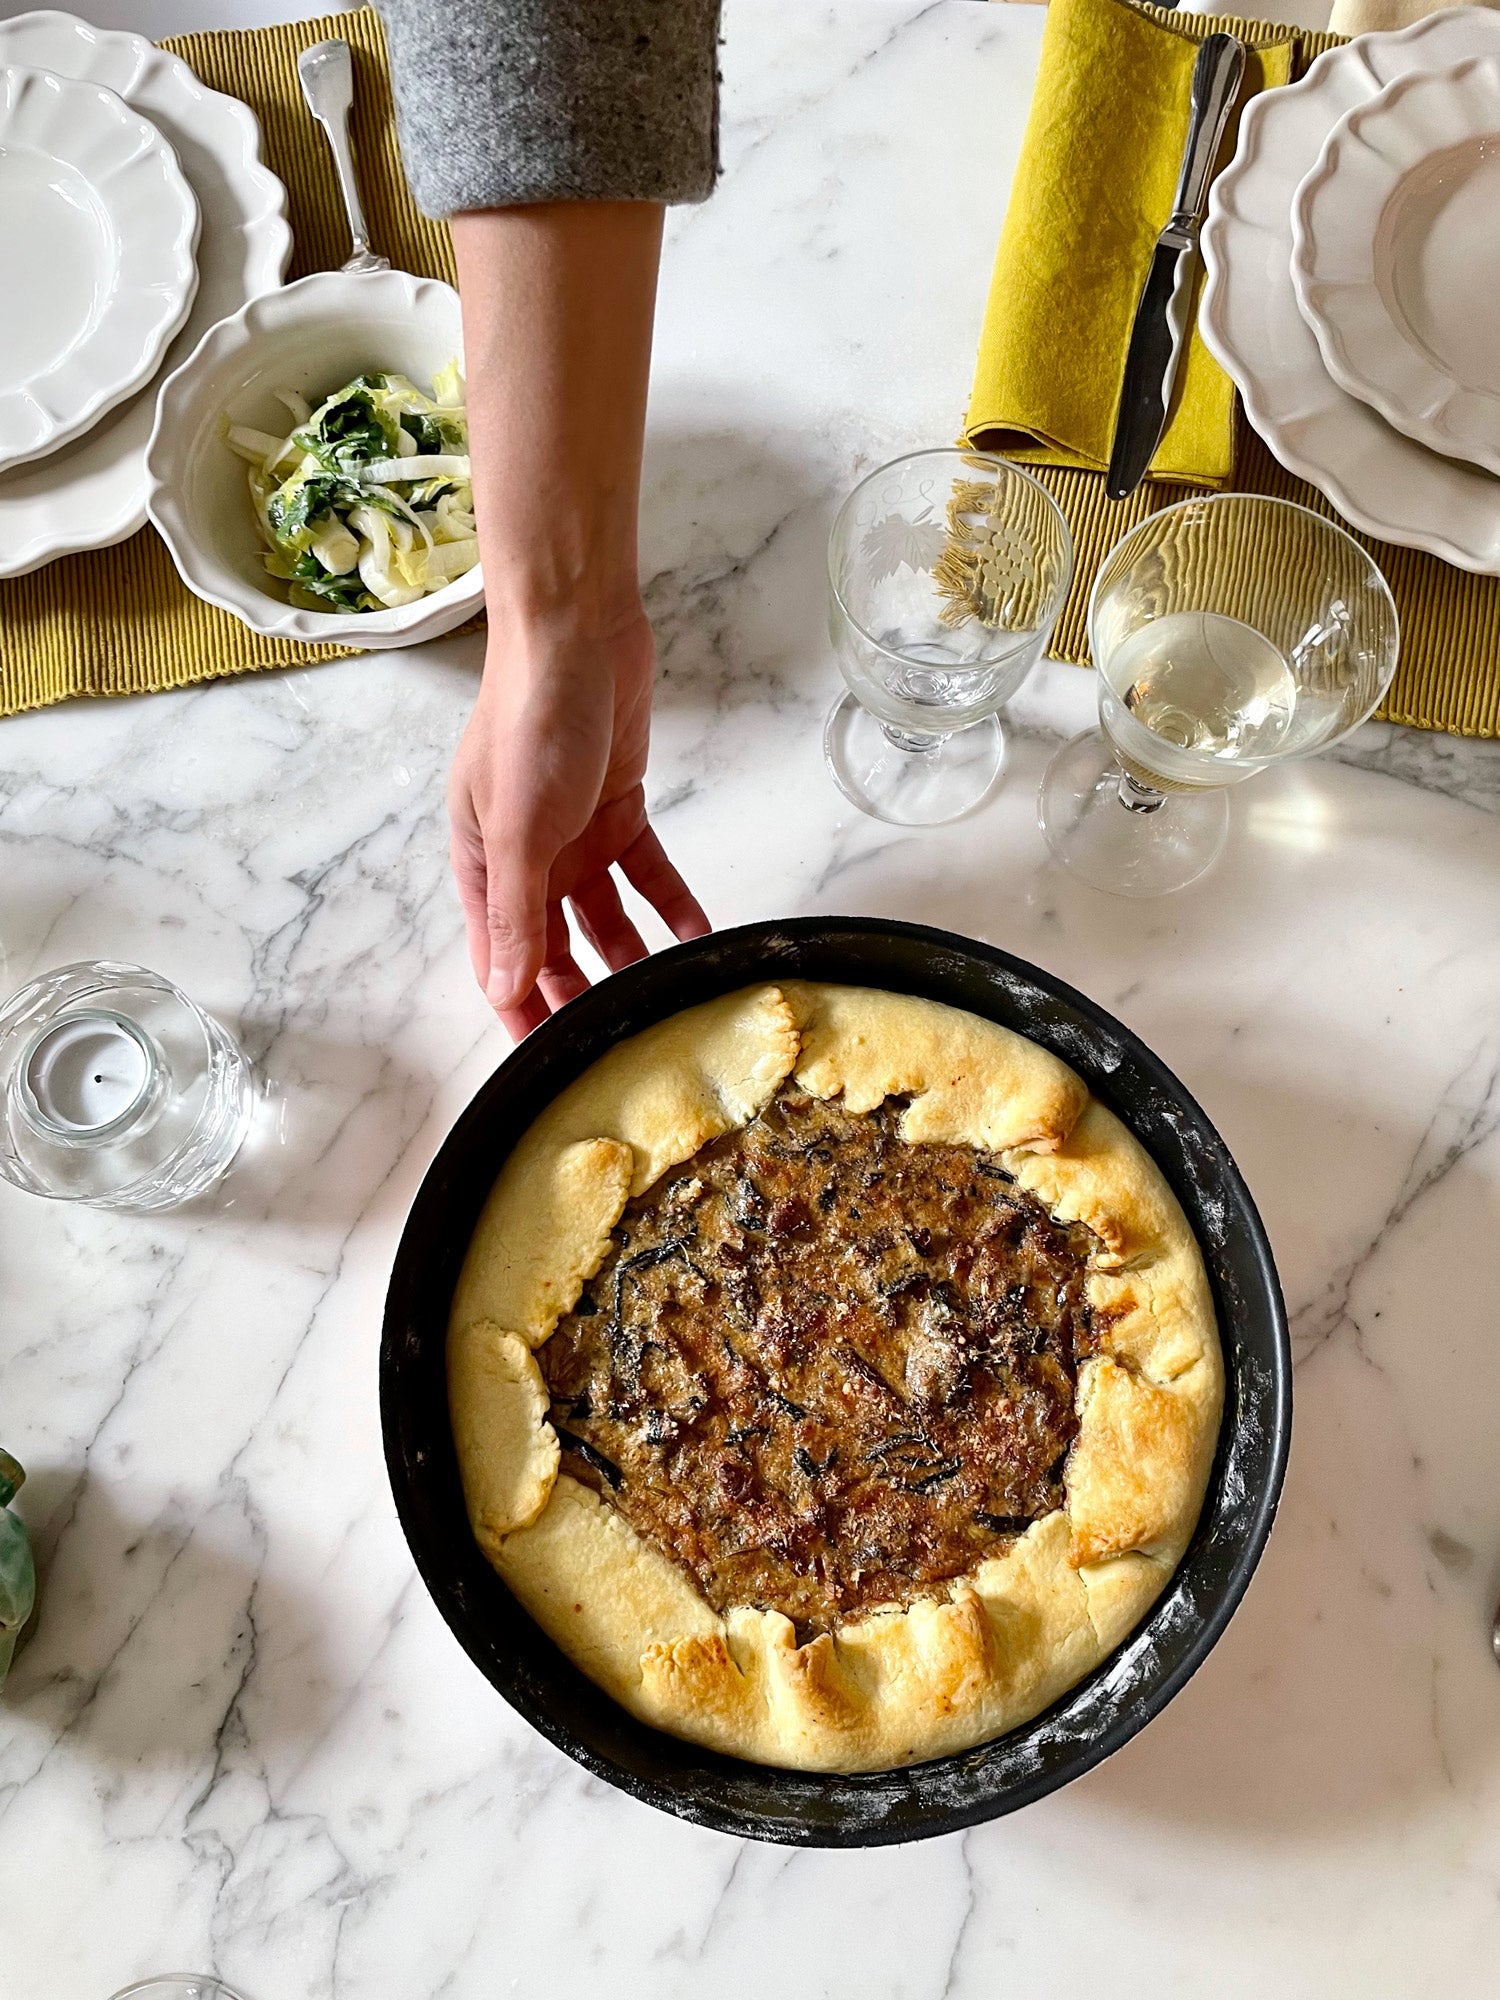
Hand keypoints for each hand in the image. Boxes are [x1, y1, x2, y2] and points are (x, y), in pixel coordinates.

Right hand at [449, 602, 709, 1039]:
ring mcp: (573, 833)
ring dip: (629, 955)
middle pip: (552, 945)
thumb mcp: (519, 828)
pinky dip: (670, 904)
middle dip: (577, 993)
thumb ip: (518, 914)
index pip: (499, 959)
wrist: (577, 633)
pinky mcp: (618, 808)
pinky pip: (647, 873)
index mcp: (483, 863)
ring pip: (602, 916)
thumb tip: (506, 988)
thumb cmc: (530, 720)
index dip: (520, 1010)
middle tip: (615, 1043)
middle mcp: (525, 856)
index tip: (547, 1063)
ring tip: (664, 998)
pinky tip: (697, 936)